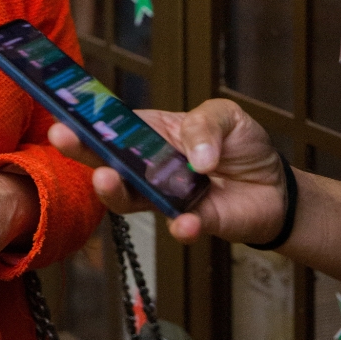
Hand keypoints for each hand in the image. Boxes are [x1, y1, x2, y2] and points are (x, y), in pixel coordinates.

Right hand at [49, 99, 286, 246]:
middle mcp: (148, 168)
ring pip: (129, 199)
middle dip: (82, 151)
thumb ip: (204, 125)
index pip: (112, 126)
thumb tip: (195, 157)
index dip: (86, 119)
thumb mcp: (225, 116)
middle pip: (107, 161)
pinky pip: (179, 226)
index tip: (63, 113)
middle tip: (64, 139)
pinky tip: (184, 222)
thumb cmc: (241, 145)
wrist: (276, 186)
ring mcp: (165, 198)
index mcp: (149, 134)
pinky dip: (181, 226)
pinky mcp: (192, 223)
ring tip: (106, 178)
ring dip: (114, 191)